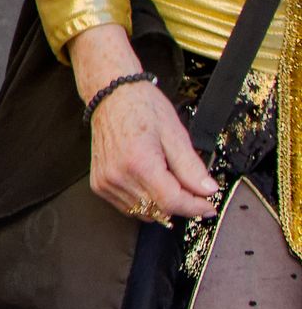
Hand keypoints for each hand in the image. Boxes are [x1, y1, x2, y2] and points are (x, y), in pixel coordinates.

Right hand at [71, 24, 217, 223]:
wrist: (110, 96)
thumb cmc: (142, 108)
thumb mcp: (175, 134)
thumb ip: (192, 167)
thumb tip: (208, 191)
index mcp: (138, 162)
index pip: (172, 202)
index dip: (195, 207)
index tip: (209, 205)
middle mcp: (118, 175)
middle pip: (160, 210)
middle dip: (181, 204)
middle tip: (191, 188)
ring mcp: (106, 181)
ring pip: (145, 212)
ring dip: (162, 204)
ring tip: (167, 179)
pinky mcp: (99, 184)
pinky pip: (128, 207)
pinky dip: (144, 201)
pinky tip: (149, 182)